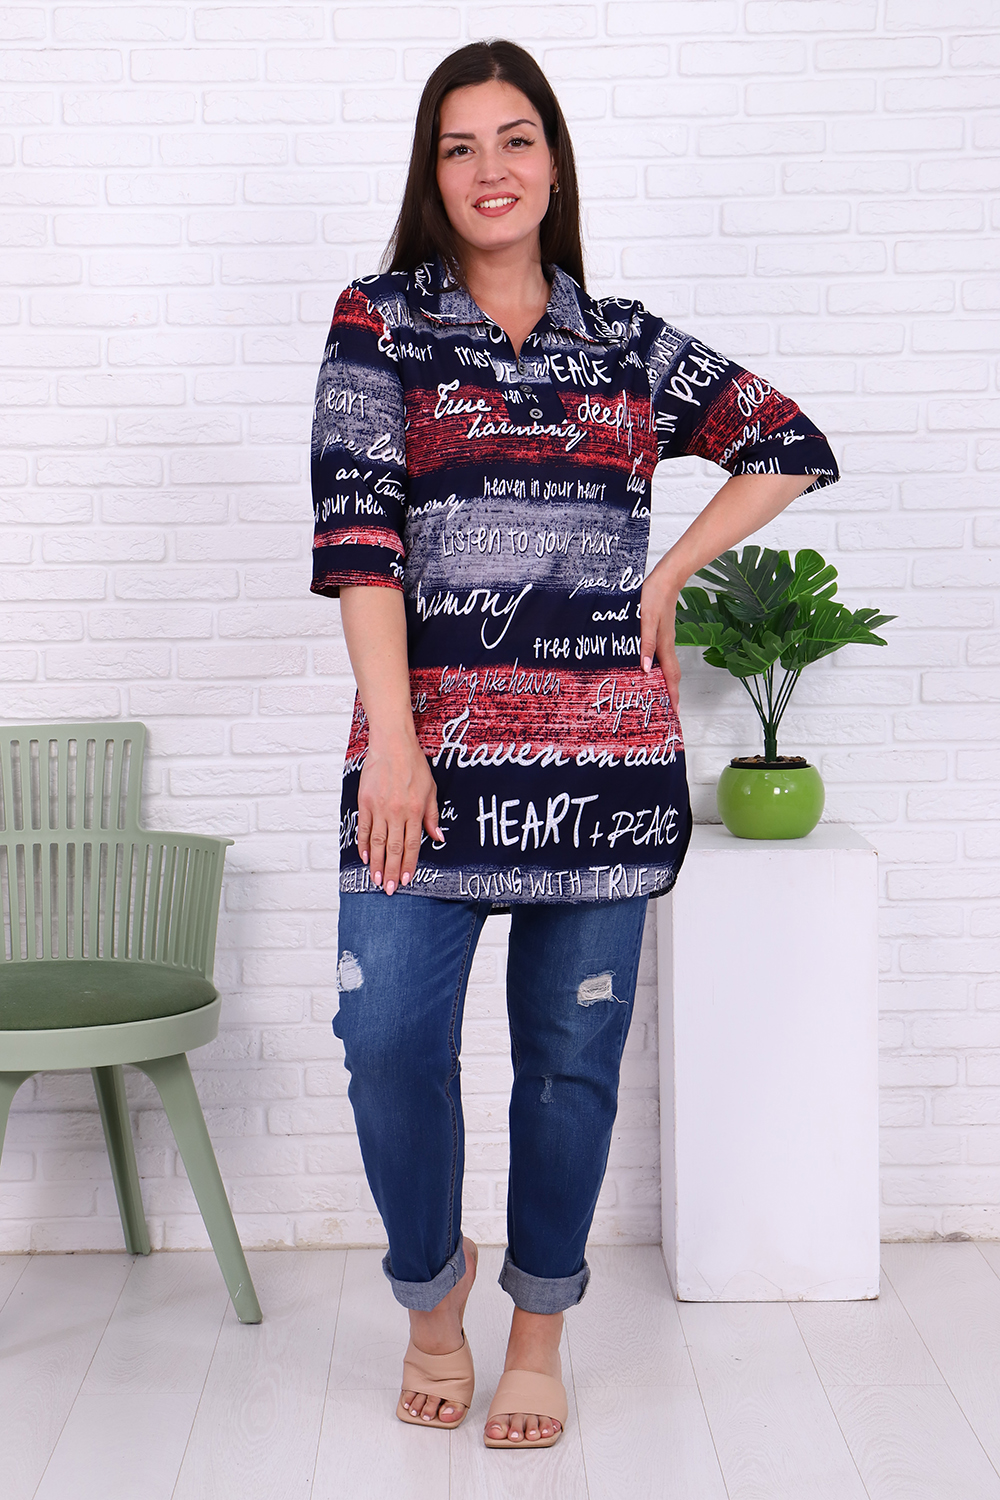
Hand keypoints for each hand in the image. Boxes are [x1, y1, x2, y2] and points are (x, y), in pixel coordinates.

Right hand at [356, 733, 441, 895]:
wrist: (393, 745)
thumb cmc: (414, 765)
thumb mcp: (431, 789)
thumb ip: (432, 815)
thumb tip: (438, 838)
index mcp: (415, 810)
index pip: (411, 845)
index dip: (408, 865)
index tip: (406, 880)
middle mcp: (396, 812)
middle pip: (393, 848)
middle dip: (391, 871)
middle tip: (389, 889)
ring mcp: (379, 808)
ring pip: (377, 842)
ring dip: (377, 863)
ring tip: (376, 880)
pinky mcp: (365, 802)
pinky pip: (364, 828)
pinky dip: (364, 844)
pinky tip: (365, 857)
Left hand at [639, 565, 681, 711]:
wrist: (666, 578)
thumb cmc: (654, 596)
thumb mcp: (646, 620)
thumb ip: (646, 644)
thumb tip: (645, 669)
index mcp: (664, 645)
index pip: (670, 676)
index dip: (672, 695)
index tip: (674, 712)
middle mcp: (667, 645)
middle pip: (672, 675)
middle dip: (672, 693)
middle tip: (669, 710)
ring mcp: (666, 639)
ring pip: (668, 666)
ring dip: (667, 682)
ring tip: (661, 695)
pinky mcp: (662, 633)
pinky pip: (663, 656)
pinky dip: (661, 668)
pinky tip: (651, 669)